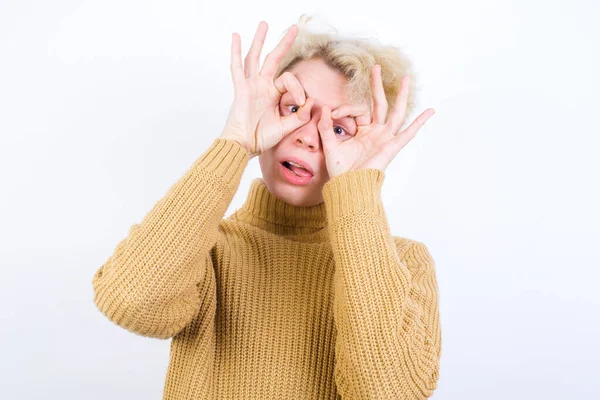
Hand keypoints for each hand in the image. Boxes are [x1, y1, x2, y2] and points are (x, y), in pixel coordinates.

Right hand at [220, 21, 313, 157]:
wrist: (243, 146)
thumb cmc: (261, 139)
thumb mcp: (286, 127)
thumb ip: (300, 116)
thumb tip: (312, 101)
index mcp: (273, 95)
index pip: (289, 80)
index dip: (298, 89)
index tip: (301, 103)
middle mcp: (262, 87)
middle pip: (273, 59)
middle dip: (284, 44)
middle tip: (294, 28)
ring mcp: (251, 86)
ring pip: (255, 57)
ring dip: (260, 40)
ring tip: (264, 24)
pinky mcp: (241, 89)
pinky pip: (237, 68)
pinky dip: (236, 52)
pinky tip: (236, 37)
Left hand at [317, 65, 434, 176]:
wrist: (348, 186)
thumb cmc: (340, 171)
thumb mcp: (330, 146)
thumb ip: (326, 128)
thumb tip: (324, 109)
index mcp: (362, 132)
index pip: (357, 110)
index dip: (345, 108)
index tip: (332, 113)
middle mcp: (376, 133)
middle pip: (380, 104)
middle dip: (377, 86)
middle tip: (376, 67)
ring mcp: (385, 138)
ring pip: (396, 112)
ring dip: (401, 95)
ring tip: (405, 78)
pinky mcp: (392, 147)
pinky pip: (408, 133)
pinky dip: (419, 122)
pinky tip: (430, 111)